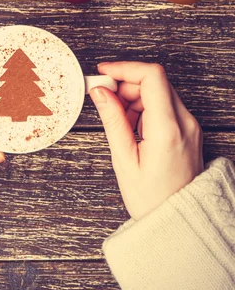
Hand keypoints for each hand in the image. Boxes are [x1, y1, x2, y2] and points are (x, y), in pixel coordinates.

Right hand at [89, 61, 203, 220]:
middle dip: (125, 84)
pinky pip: (164, 106)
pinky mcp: (188, 131)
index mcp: (168, 129)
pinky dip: (144, 107)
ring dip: (133, 97)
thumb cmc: (151, 198)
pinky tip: (131, 127)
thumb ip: (112, 120)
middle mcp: (185, 122)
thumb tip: (100, 92)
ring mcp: (190, 126)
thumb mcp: (123, 159)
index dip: (124, 68)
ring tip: (117, 121)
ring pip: (159, 92)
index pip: (151, 76)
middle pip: (155, 81)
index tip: (103, 73)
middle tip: (103, 99)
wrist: (178, 221)